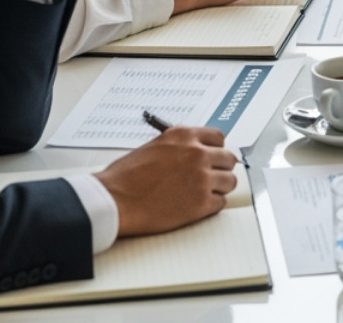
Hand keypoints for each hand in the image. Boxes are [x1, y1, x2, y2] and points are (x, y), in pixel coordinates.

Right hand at [94, 127, 237, 236]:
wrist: (113, 200)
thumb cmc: (125, 177)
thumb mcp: (154, 147)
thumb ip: (179, 147)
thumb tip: (194, 151)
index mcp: (184, 136)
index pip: (219, 138)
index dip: (216, 149)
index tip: (213, 157)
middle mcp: (197, 153)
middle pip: (229, 159)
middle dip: (221, 168)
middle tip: (211, 177)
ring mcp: (202, 178)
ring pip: (230, 182)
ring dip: (220, 188)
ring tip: (204, 193)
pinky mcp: (201, 203)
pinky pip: (221, 203)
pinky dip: (212, 206)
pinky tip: (197, 206)